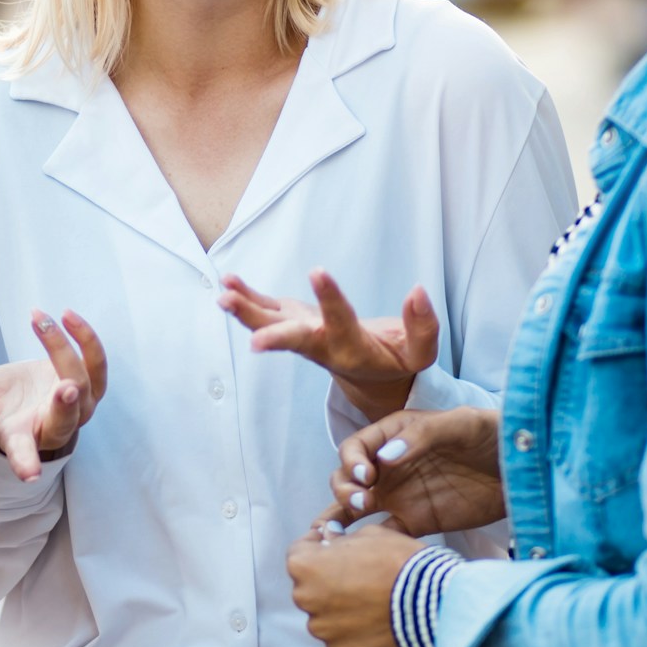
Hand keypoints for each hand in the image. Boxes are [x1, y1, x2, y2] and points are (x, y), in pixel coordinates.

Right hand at [0, 310, 106, 481]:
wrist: (18, 398)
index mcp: (22, 437)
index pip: (24, 453)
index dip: (26, 462)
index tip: (30, 475)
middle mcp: (55, 426)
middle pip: (65, 420)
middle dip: (67, 406)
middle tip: (67, 388)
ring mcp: (78, 407)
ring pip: (84, 382)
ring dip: (67, 351)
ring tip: (42, 322)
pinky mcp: (90, 382)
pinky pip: (94, 360)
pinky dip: (83, 337)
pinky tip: (65, 316)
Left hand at [220, 269, 438, 423]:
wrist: (367, 375)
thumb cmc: (395, 360)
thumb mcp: (419, 354)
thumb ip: (423, 328)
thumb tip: (419, 290)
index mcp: (352, 349)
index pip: (340, 321)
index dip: (330, 298)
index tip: (317, 271)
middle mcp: (321, 344)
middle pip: (296, 339)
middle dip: (274, 336)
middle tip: (253, 340)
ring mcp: (301, 334)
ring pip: (271, 324)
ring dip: (246, 312)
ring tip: (223, 295)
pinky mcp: (291, 323)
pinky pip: (265, 311)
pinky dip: (246, 297)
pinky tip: (227, 282)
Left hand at [286, 521, 421, 646]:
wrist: (430, 602)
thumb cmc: (399, 561)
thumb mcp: (368, 534)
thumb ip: (340, 538)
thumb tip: (328, 538)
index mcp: (304, 565)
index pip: (299, 554)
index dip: (317, 549)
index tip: (331, 549)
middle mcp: (305, 598)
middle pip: (310, 589)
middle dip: (328, 582)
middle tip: (359, 579)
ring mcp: (322, 629)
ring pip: (325, 617)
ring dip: (340, 611)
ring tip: (371, 604)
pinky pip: (340, 641)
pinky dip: (353, 635)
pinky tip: (375, 625)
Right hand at [321, 406, 506, 537]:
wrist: (522, 469)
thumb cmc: (491, 435)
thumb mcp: (460, 424)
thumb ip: (423, 435)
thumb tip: (386, 457)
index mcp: (393, 435)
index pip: (355, 448)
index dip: (352, 462)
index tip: (367, 476)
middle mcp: (388, 466)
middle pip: (346, 478)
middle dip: (344, 489)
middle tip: (363, 501)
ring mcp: (399, 496)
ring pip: (354, 507)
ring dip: (341, 517)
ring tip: (338, 531)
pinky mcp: (414, 522)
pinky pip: (382, 534)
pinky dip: (366, 542)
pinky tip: (359, 552)